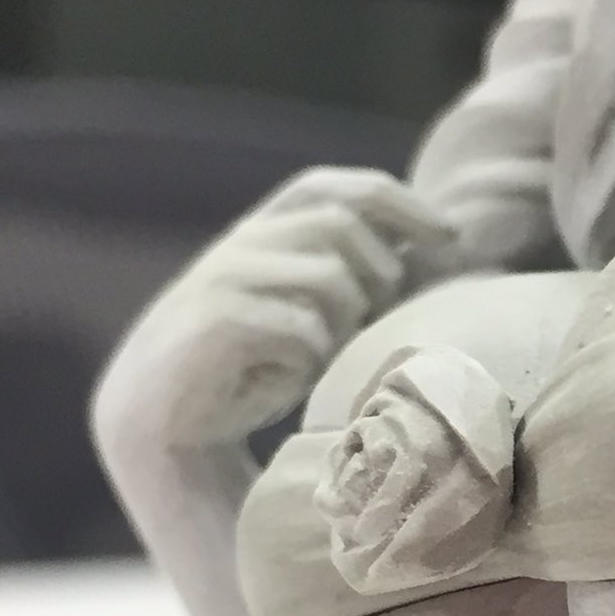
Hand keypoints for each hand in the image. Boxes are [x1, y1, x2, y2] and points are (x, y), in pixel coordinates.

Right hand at [97, 168, 454, 453]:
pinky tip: (287, 379)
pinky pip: (302, 330)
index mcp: (266, 231)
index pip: (340, 189)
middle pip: (343, 228)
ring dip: (345, 325)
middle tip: (373, 322)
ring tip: (319, 357)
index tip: (451, 236)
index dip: (401, 203)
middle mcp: (245, 242)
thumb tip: (430, 256)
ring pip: (330, 279)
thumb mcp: (309, 316)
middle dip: (380, 275)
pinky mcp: (218, 321)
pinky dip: (312, 360)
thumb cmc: (251, 370)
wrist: (163, 426)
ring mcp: (226, 277)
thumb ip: (352, 280)